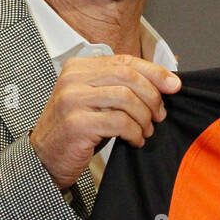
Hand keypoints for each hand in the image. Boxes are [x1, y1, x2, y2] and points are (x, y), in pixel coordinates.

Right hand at [30, 54, 180, 190]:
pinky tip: (134, 140)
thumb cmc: (77, 130)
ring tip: (146, 130)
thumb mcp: (98, 101)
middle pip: (128, 77)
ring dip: (144, 117)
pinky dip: (134, 132)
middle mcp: (73, 79)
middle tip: (159, 115)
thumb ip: (121, 87)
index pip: (125, 61)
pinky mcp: (76, 123)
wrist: (45, 158)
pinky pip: (119, 122)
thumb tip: (165, 82)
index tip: (174, 85)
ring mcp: (72, 100)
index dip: (155, 72)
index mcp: (79, 67)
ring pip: (126, 98)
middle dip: (152, 97)